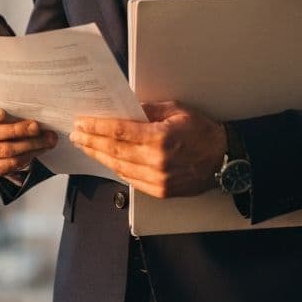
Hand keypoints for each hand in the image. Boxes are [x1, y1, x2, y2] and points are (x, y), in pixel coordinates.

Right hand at [0, 101, 57, 177]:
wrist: (5, 137)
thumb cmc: (8, 116)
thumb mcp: (7, 107)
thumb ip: (15, 107)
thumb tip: (39, 114)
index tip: (2, 113)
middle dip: (18, 130)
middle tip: (37, 127)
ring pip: (5, 150)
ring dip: (30, 145)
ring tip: (48, 139)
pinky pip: (9, 164)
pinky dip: (27, 157)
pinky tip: (39, 150)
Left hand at [69, 101, 226, 198]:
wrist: (225, 159)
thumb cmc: (203, 131)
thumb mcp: (177, 110)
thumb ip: (148, 110)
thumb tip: (125, 109)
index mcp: (160, 138)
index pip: (119, 132)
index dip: (96, 127)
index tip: (81, 123)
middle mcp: (157, 161)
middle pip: (114, 151)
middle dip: (91, 141)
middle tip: (76, 134)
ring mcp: (158, 179)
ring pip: (119, 167)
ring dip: (98, 156)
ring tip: (85, 146)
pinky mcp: (160, 191)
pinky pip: (130, 179)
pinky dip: (115, 168)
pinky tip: (105, 160)